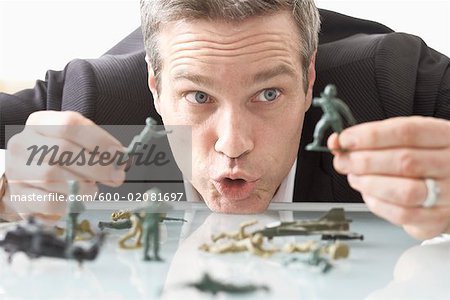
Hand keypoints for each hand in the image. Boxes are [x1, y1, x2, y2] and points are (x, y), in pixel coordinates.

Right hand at [4, 111, 125, 218]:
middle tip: (116, 176)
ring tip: (94, 188)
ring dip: (84, 185)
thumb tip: (120, 159)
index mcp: (40, 123)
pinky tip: (77, 199)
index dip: (99, 140)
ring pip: (54, 176)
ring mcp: (17, 171)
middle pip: (63, 150)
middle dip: (97, 166)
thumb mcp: (75, 144)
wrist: (28, 181)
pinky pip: (49, 201)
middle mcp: (23, 144)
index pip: (70, 125)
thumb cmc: (57, 160)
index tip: (119, 154)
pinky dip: (70, 202)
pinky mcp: (20, 197)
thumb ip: (97, 147)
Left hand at [329, 116, 449, 239]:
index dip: (370, 136)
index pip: (407, 132)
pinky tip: (369, 195)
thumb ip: (376, 138)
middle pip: (404, 161)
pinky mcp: (438, 219)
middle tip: (343, 161)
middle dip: (363, 161)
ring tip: (355, 177)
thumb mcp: (409, 139)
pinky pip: (403, 216)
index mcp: (446, 136)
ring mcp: (449, 194)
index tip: (345, 139)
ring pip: (405, 192)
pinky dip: (377, 204)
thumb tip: (337, 141)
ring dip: (369, 184)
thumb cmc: (426, 159)